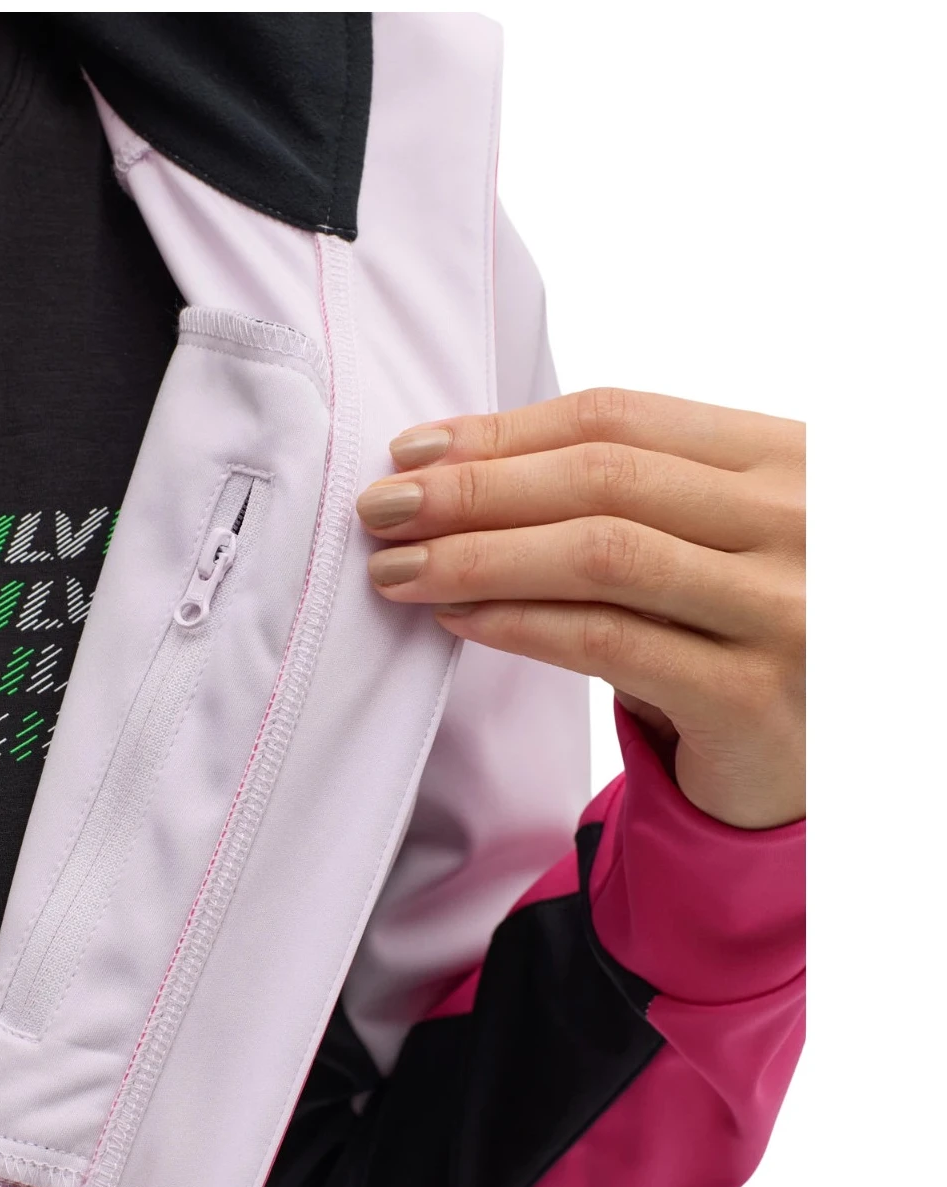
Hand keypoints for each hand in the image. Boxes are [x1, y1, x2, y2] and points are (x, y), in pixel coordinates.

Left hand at [356, 389, 804, 829]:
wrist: (816, 756)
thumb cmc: (738, 630)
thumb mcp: (706, 538)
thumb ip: (622, 494)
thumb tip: (456, 464)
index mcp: (784, 460)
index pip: (621, 419)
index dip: (504, 431)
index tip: (414, 451)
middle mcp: (798, 522)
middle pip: (602, 478)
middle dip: (473, 490)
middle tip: (382, 508)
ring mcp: (782, 609)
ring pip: (600, 555)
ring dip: (478, 556)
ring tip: (398, 567)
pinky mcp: (751, 696)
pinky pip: (606, 643)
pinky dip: (517, 624)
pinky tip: (457, 617)